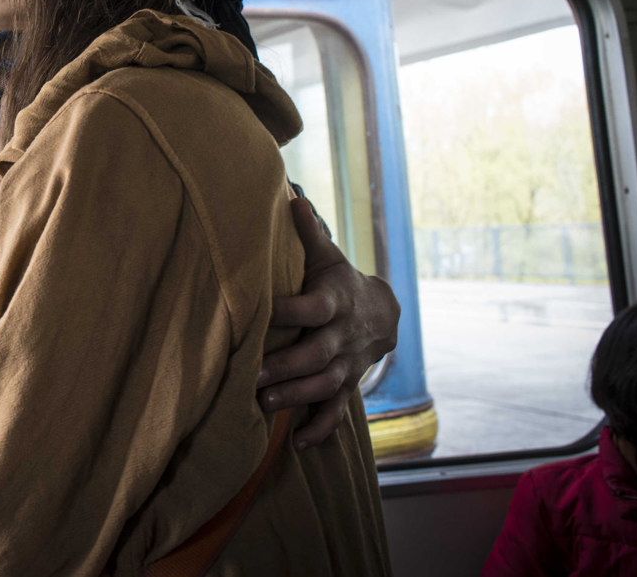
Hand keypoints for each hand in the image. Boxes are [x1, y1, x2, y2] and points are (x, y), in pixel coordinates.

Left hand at [258, 195, 399, 448]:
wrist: (383, 314)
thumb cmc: (339, 280)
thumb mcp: (327, 256)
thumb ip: (308, 231)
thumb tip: (290, 193)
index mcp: (333, 302)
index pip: (313, 307)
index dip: (289, 310)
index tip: (261, 313)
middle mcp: (341, 337)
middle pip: (316, 354)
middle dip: (286, 366)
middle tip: (253, 376)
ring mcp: (346, 365)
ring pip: (325, 386)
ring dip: (297, 397)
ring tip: (264, 404)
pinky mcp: (347, 386)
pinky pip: (337, 412)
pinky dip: (320, 429)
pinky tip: (298, 444)